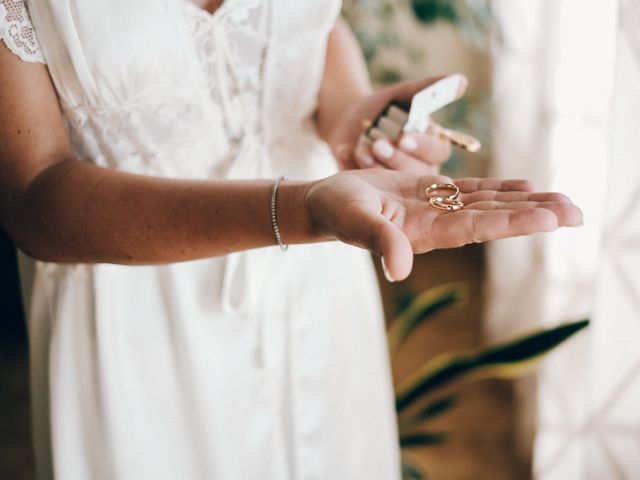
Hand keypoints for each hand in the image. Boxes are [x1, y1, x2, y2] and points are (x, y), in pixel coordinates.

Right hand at [304, 170, 582, 281]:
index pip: (476, 227)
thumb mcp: (353, 222)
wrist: (328, 204)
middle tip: (577, 212)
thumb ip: (377, 241)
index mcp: (424, 233)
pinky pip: (473, 190)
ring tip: (564, 200)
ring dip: (526, 201)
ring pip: (489, 203)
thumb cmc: (335, 213)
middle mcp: (439, 224)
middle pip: (494, 217)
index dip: (512, 222)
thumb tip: (399, 269)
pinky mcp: (432, 194)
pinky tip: (525, 185)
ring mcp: (438, 208)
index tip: (550, 219)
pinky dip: (501, 187)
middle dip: (534, 214)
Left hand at [327, 76, 466, 174]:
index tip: (405, 136)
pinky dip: (351, 164)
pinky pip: (364, 183)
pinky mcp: (372, 189)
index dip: (422, 145)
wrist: (351, 119)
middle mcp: (419, 170)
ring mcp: (396, 184)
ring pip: (393, 183)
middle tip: (379, 144)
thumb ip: (428, 89)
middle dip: (396, 158)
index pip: (437, 151)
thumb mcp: (403, 95)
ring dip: (376, 166)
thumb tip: (461, 81)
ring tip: (362, 149)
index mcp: (432, 147)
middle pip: (416, 173)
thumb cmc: (386, 107)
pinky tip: (343, 149)